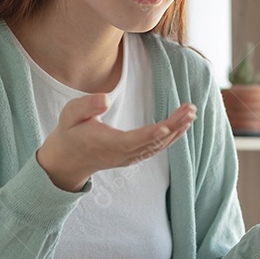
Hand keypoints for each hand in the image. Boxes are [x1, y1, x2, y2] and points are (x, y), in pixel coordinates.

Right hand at [36, 94, 196, 191]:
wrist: (68, 158)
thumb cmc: (70, 132)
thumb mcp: (70, 114)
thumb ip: (86, 106)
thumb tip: (105, 99)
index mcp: (107, 144)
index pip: (133, 141)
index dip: (150, 136)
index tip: (166, 127)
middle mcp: (122, 154)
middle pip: (152, 142)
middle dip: (173, 126)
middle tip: (190, 109)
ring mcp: (129, 157)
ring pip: (158, 146)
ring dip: (176, 130)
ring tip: (191, 114)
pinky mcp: (134, 156)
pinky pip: (156, 148)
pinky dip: (172, 138)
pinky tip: (182, 126)